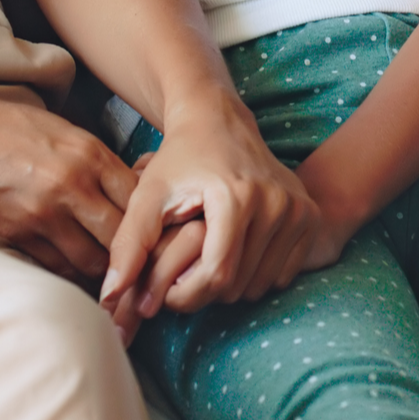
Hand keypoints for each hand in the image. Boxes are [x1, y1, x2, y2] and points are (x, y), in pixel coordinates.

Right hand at [0, 82, 137, 284]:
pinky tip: (77, 282)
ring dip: (105, 275)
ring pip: (94, 260)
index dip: (153, 221)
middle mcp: (72, 182)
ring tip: (116, 289)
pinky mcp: (13, 232)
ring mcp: (42, 210)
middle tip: (144, 276)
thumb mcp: (51, 128)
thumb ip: (88, 159)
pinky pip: (57, 267)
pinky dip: (70, 277)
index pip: (141, 197)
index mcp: (86, 150)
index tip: (157, 238)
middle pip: (125, 235)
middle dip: (136, 258)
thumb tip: (123, 189)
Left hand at [99, 101, 322, 317]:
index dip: (186, 294)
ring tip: (206, 258)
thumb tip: (108, 298)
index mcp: (236, 197)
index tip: (166, 289)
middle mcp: (276, 203)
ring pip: (261, 284)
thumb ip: (128, 246)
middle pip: (238, 284)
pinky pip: (282, 274)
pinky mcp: (309, 216)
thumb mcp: (147, 195)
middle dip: (204, 290)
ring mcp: (298, 209)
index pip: (216, 276)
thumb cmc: (178, 160)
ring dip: (230, 284)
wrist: (219, 121)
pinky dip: (256, 274)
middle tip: (184, 271)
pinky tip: (236, 250)